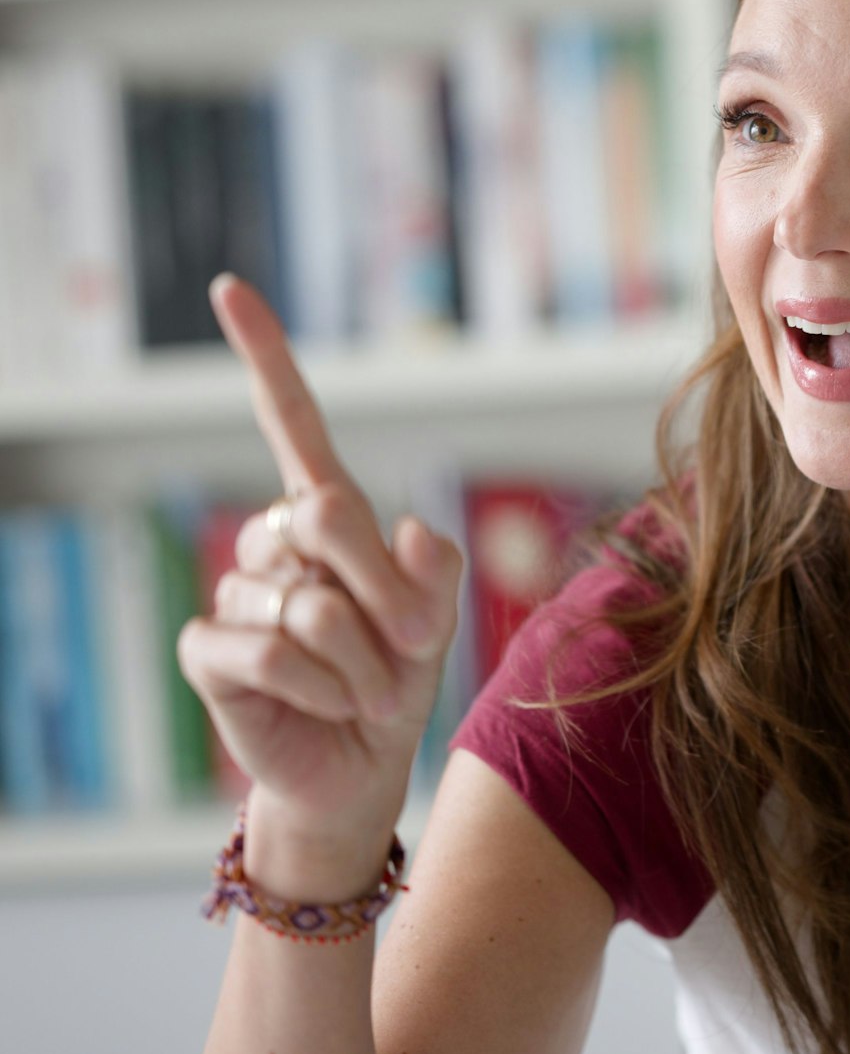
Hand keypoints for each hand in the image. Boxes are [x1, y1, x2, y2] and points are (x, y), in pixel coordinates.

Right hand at [176, 273, 463, 841]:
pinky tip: (321, 703)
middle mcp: (274, 542)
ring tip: (361, 688)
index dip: (264, 358)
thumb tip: (408, 530)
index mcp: (327, 515)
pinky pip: (270, 651)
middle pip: (326, 517)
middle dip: (384, 592)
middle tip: (402, 647)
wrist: (363, 764)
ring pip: (308, 605)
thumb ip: (433, 573)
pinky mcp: (209, 650)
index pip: (290, 423)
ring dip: (358, 660)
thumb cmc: (397, 678)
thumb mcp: (436, 620)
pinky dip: (319, 685)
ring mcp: (237, 593)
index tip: (230, 289)